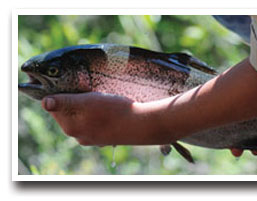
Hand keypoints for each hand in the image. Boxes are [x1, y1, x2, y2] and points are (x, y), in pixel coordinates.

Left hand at [41, 92, 163, 145]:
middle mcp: (79, 135)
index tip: (71, 84)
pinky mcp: (103, 138)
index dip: (60, 92)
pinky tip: (108, 109)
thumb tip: (44, 102)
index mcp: (70, 127)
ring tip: (100, 98)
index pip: (54, 106)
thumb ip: (64, 102)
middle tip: (88, 90)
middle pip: (68, 112)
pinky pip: (94, 123)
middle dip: (75, 100)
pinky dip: (97, 114)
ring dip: (87, 106)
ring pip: (82, 117)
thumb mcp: (86, 101)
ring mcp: (92, 138)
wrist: (140, 124)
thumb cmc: (114, 110)